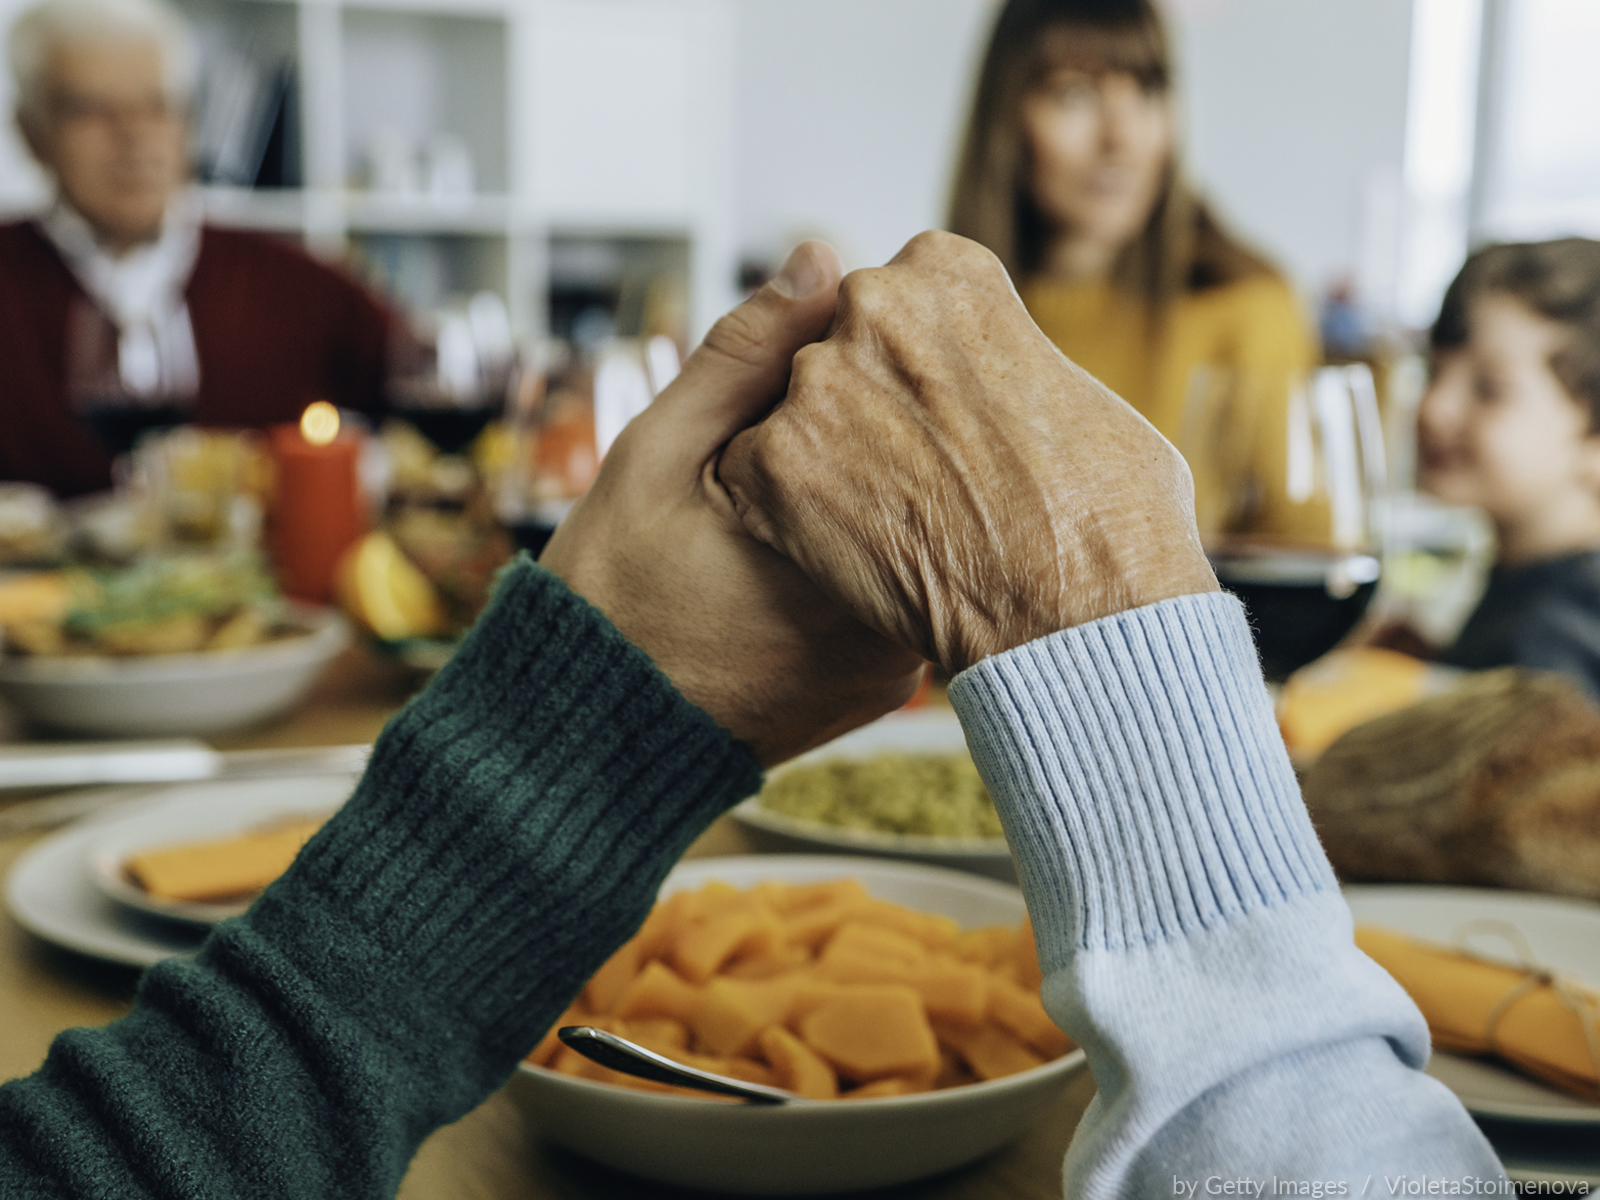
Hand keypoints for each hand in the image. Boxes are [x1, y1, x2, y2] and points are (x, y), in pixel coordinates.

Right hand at [540, 243, 925, 764]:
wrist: (595, 744)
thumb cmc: (611, 596)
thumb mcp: (655, 454)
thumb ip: (742, 358)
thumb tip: (820, 258)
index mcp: (844, 548)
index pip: (915, 421)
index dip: (887, 370)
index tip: (846, 355)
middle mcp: (893, 615)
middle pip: (933, 483)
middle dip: (895, 432)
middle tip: (834, 415)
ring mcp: (899, 661)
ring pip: (927, 539)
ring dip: (891, 493)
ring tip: (817, 478)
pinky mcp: (889, 687)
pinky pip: (909, 594)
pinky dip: (880, 555)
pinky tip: (822, 541)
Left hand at [716, 231, 1217, 675]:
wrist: (1078, 611)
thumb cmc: (1109, 516)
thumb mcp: (1080, 396)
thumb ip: (1010, 362)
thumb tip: (1000, 383)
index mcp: (950, 271)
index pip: (898, 302)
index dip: (917, 368)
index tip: (942, 416)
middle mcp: (874, 304)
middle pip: (838, 349)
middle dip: (862, 404)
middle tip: (911, 474)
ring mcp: (818, 381)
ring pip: (792, 412)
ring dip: (822, 459)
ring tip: (888, 522)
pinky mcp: (776, 463)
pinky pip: (752, 478)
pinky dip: (783, 517)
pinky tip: (843, 552)